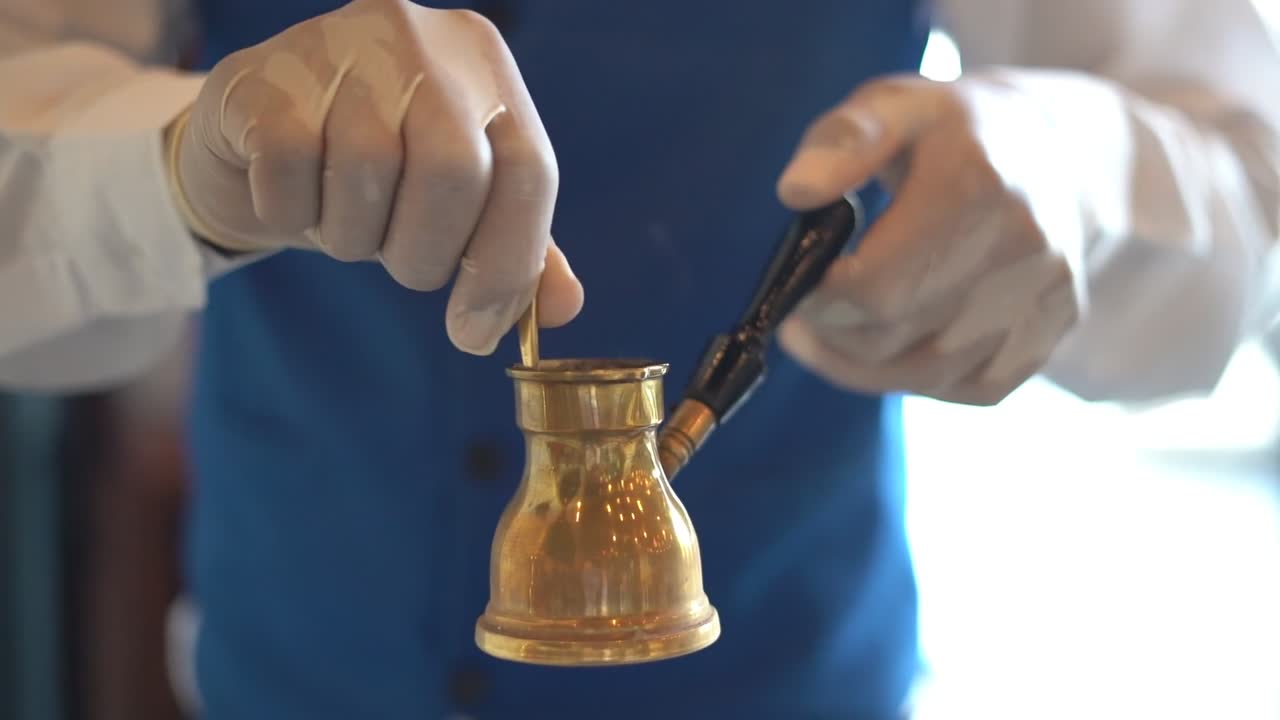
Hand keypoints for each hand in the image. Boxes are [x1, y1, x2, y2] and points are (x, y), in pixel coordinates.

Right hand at [167, 0, 581, 354]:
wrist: (256, 132)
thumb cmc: (380, 172)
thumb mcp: (461, 205)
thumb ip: (518, 250)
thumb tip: (563, 307)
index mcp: (487, 66)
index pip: (529, 171)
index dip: (509, 266)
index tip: (475, 332)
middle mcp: (422, 39)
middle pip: (454, 172)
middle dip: (426, 254)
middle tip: (403, 266)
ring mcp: (342, 46)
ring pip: (367, 173)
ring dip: (354, 237)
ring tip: (345, 221)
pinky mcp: (267, 75)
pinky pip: (290, 170)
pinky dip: (293, 212)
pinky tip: (295, 197)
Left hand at [775, 75, 1082, 404]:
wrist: (1074, 151)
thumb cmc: (960, 131)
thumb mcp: (897, 105)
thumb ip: (842, 141)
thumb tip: (796, 192)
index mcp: (975, 185)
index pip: (877, 284)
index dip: (821, 299)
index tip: (797, 285)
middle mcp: (1022, 247)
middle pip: (896, 334)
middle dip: (833, 334)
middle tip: (801, 315)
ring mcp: (1045, 294)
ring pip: (930, 373)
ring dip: (862, 367)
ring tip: (827, 337)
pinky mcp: (1055, 328)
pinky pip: (973, 386)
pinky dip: (920, 379)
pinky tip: (891, 352)